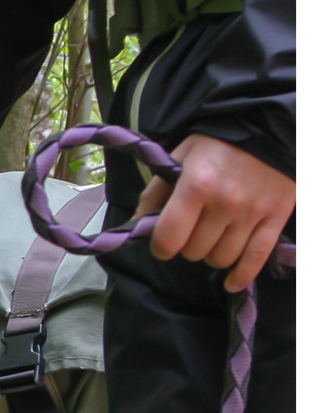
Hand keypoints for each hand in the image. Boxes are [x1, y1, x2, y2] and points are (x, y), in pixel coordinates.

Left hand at [134, 134, 293, 291]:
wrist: (269, 130)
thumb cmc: (218, 145)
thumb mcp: (180, 158)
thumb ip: (156, 192)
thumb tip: (136, 224)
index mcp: (196, 186)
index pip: (169, 238)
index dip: (161, 246)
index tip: (163, 242)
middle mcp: (224, 202)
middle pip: (194, 251)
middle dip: (187, 246)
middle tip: (192, 231)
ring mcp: (252, 213)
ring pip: (221, 259)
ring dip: (212, 254)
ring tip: (213, 238)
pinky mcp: (276, 219)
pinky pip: (256, 259)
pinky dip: (241, 275)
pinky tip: (230, 282)